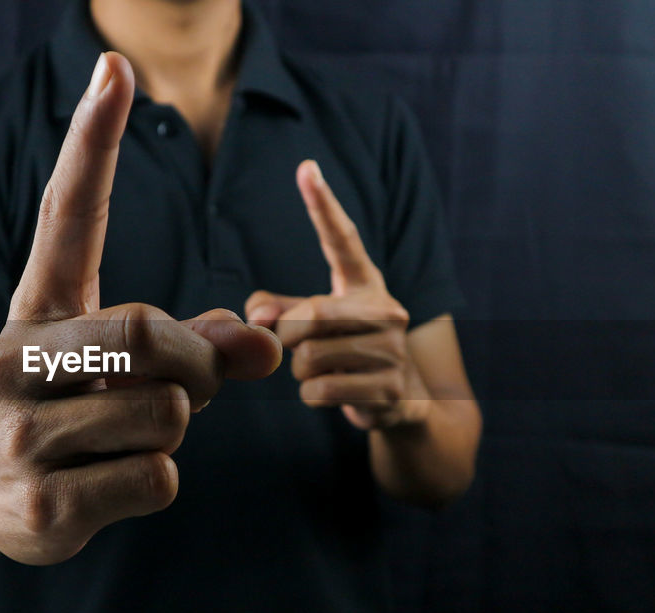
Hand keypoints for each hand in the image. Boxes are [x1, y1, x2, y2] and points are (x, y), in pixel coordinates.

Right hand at [0, 52, 281, 565]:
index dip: (94, 143)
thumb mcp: (120, 366)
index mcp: (34, 310)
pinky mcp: (40, 506)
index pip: (66, 215)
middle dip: (194, 363)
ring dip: (174, 428)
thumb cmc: (63, 410)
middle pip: (146, 334)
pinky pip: (159, 477)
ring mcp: (18, 437)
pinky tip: (106, 484)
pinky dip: (158, 481)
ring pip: (166, 414)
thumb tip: (268, 342)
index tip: (117, 69)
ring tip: (123, 439)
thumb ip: (198, 341)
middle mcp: (11, 362)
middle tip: (191, 384)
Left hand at [246, 160, 430, 430]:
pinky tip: (334, 391)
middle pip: (310, 315)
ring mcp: (393, 350)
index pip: (343, 240)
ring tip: (326, 370)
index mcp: (365, 285)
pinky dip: (313, 395)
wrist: (400, 403)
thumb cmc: (345, 353)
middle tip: (299, 346)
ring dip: (302, 371)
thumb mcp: (312, 324)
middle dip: (289, 336)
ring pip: (309, 359)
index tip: (306, 167)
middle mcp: (387, 310)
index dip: (323, 205)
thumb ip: (277, 311)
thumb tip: (255, 317)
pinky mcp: (389, 388)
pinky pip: (320, 390)